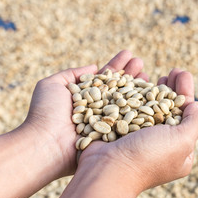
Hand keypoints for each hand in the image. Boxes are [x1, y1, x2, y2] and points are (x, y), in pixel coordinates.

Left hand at [24, 50, 147, 175]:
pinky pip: (130, 120)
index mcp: (86, 97)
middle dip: (130, 74)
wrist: (47, 144)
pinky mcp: (114, 135)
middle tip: (141, 62)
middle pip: (118, 88)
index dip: (117, 66)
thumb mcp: (52, 85)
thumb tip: (94, 67)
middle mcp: (98, 108)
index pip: (105, 78)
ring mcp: (107, 121)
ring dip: (138, 87)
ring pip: (127, 102)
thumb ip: (73, 73)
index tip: (129, 54)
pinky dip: (141, 108)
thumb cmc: (46, 113)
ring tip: (149, 74)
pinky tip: (150, 96)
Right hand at [78, 68, 197, 193]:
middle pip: (169, 109)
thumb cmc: (148, 157)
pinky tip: (135, 82)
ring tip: (155, 75)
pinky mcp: (122, 132)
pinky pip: (131, 110)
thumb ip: (194, 122)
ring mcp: (139, 139)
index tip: (182, 74)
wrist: (106, 170)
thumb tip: (197, 106)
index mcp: (180, 151)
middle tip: (172, 71)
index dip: (186, 92)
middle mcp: (161, 145)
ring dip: (154, 89)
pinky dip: (134, 95)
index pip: (187, 115)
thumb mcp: (182, 141)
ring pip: (150, 108)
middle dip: (172, 88)